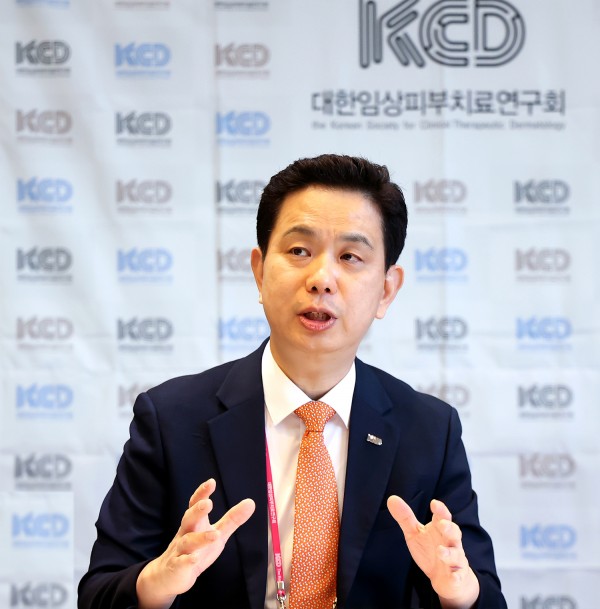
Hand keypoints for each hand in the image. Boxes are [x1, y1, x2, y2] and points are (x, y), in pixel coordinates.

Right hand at [136, 478, 254, 608]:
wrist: (170, 575)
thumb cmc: (196, 549)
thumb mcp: (217, 533)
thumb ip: (232, 519)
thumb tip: (251, 502)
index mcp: (195, 523)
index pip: (196, 504)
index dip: (202, 493)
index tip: (211, 482)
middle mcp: (186, 533)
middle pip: (188, 519)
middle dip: (197, 511)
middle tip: (208, 503)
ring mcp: (180, 550)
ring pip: (187, 542)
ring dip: (200, 538)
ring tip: (215, 535)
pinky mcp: (177, 567)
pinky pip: (181, 563)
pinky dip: (187, 561)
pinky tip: (194, 559)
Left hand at [387, 496, 478, 608]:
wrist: (445, 578)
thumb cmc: (430, 550)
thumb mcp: (415, 533)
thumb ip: (405, 517)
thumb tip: (391, 498)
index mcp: (440, 530)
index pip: (442, 517)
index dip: (440, 510)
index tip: (434, 503)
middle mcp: (450, 542)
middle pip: (454, 533)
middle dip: (449, 528)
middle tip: (442, 524)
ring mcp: (455, 559)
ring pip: (456, 554)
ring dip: (450, 553)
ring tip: (440, 552)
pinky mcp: (457, 575)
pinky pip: (459, 576)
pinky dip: (457, 577)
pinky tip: (454, 577)